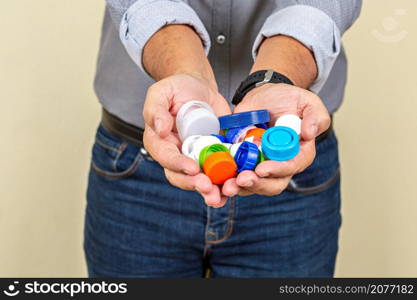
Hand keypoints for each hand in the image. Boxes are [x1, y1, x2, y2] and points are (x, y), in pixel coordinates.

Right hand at [143, 73, 231, 206]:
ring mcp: (194, 158)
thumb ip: (155, 108)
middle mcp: (175, 154)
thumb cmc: (178, 88)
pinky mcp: (211, 158)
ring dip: (209, 191)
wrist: (200, 89)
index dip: (177, 164)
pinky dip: (225, 183)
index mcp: (159, 141)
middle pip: (180, 176)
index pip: (165, 157)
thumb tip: (159, 129)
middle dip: (194, 184)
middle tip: (208, 187)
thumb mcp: (162, 91)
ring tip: (221, 196)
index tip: (192, 168)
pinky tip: (233, 188)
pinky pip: (217, 174)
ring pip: (198, 181)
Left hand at [222, 83, 330, 196]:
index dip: (278, 170)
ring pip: (252, 185)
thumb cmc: (289, 100)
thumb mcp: (307, 102)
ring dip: (239, 188)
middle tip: (241, 180)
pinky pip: (234, 176)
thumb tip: (310, 133)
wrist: (265, 96)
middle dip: (257, 185)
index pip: (291, 167)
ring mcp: (260, 165)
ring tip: (227, 186)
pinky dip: (225, 180)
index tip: (263, 169)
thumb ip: (316, 116)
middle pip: (272, 184)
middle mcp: (280, 165)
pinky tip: (217, 181)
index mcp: (299, 154)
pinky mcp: (243, 161)